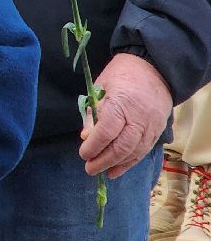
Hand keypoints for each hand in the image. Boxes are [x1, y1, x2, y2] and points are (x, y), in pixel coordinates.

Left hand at [80, 52, 172, 177]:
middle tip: (89, 168)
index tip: (83, 154)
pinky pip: (143, 151)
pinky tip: (118, 169)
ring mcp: (151, 125)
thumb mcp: (100, 87)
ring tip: (102, 172)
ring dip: (117, 164)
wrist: (153, 69)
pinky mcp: (158, 131)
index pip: (107, 131)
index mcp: (121, 103)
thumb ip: (93, 112)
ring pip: (134, 151)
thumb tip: (85, 136)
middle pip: (122, 146)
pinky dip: (130, 162)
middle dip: (104, 160)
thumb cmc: (121, 75)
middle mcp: (139, 117)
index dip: (94, 146)